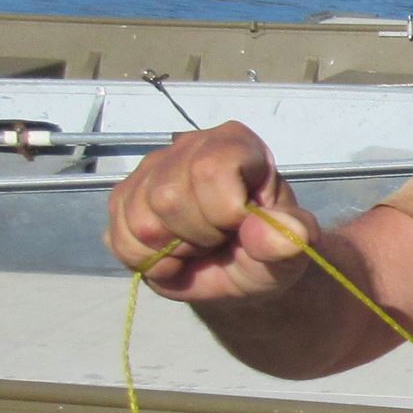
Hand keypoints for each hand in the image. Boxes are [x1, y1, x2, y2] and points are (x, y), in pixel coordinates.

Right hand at [104, 121, 319, 303]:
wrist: (241, 269)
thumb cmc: (268, 248)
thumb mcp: (292, 248)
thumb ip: (291, 236)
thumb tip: (272, 232)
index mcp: (235, 144)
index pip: (210, 168)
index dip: (224, 211)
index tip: (239, 225)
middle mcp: (187, 147)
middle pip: (168, 197)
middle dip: (199, 235)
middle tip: (219, 240)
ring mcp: (150, 172)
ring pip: (141, 220)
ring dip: (173, 249)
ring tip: (198, 244)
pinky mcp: (123, 200)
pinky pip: (120, 240)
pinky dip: (149, 261)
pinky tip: (173, 253)